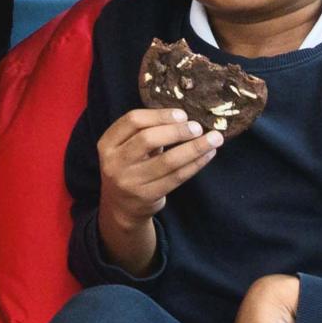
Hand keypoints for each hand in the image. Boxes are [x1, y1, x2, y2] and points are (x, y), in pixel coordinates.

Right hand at [92, 105, 219, 271]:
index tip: (182, 114)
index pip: (132, 121)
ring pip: (167, 161)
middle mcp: (115, 162)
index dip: (159, 115)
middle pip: (147, 139)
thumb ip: (146, 133)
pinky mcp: (147, 196)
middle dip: (177, 131)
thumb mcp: (126, 149)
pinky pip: (176, 177)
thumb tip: (183, 118)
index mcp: (107, 143)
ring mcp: (130, 181)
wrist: (121, 208)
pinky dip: (195, 164)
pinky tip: (208, 155)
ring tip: (213, 139)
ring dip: (194, 148)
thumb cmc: (129, 168)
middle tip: (197, 127)